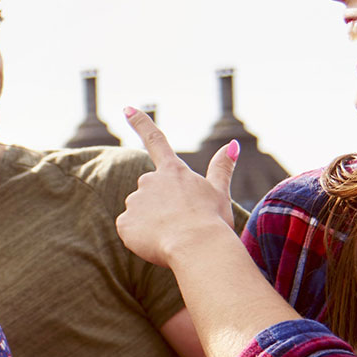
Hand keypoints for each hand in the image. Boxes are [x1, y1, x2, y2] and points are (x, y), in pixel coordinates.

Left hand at [115, 107, 239, 269]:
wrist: (198, 248)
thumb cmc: (212, 222)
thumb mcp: (219, 192)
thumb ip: (221, 168)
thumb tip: (233, 144)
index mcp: (173, 172)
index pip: (156, 140)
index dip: (141, 123)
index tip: (127, 108)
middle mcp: (149, 181)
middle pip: (149, 191)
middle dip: (160, 204)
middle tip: (181, 222)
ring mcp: (134, 201)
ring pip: (139, 212)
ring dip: (151, 223)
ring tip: (173, 236)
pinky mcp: (124, 223)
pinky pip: (130, 231)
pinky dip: (140, 238)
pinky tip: (157, 244)